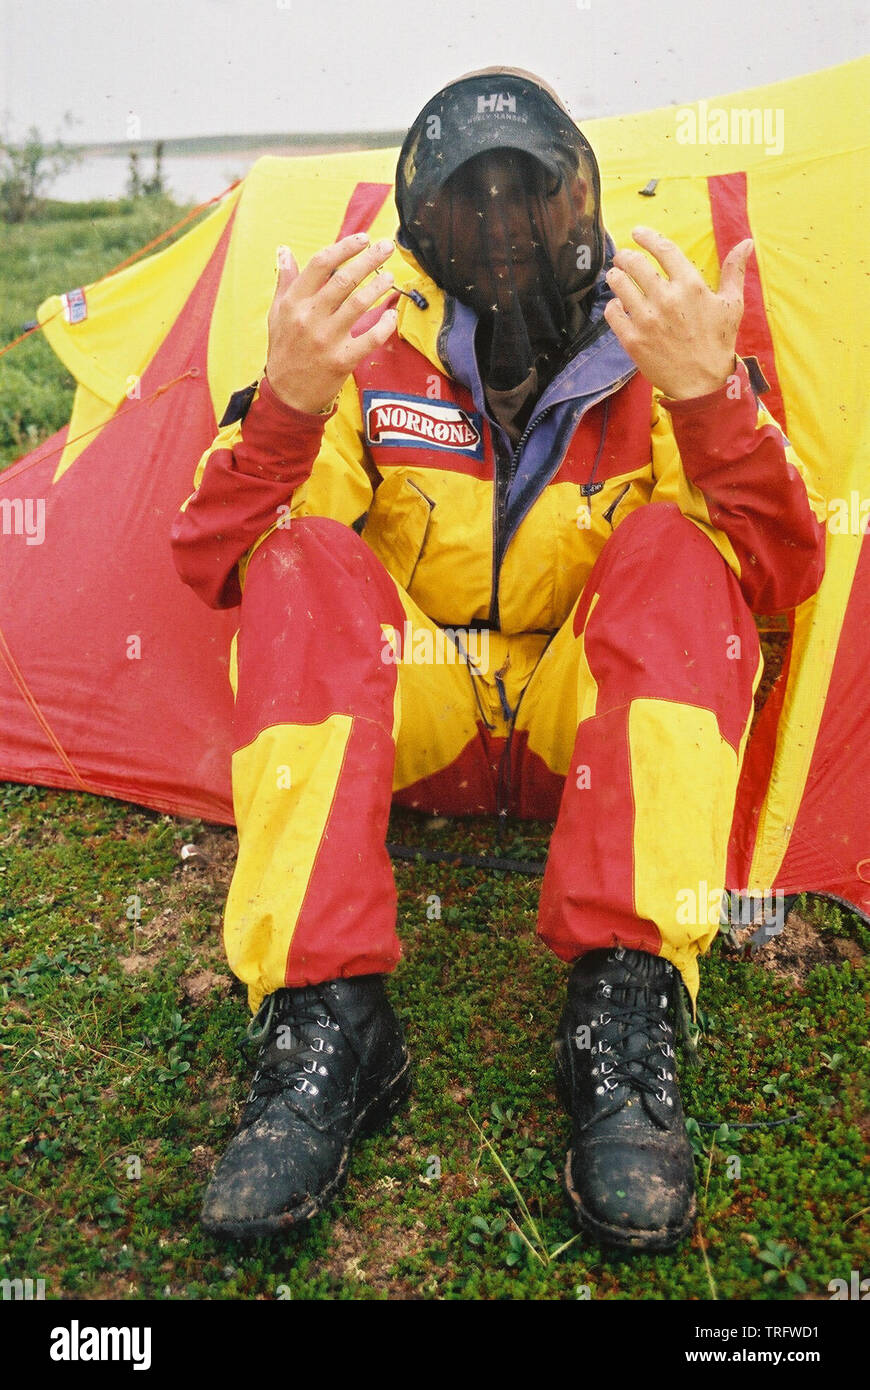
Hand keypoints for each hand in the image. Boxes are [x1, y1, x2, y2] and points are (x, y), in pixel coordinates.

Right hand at [265, 233, 397, 412]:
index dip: (344, 248)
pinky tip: (391, 314)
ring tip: (390, 277)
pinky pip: (370, 338)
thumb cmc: (284, 349)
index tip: (363, 238)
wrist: (287, 394)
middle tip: (387, 247)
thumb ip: (285, 281)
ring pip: (359, 305)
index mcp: (294, 302)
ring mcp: (327, 340)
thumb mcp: (277, 313)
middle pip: (344, 279)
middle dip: (369, 259)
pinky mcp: (341, 361)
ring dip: (378, 287)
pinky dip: (384, 325)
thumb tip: (284, 250)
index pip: (321, 264)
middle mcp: (310, 318)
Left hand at [603, 227, 752, 398]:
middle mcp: (666, 299)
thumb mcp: (732, 304)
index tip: (637, 233)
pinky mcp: (632, 340)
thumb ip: (734, 270)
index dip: (647, 237)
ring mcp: (646, 320)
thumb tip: (746, 242)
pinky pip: (612, 313)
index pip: (663, 249)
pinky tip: (618, 305)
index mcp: (690, 285)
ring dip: (615, 277)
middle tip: (622, 257)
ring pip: (619, 285)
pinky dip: (612, 305)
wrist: (703, 384)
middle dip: (625, 256)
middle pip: (635, 264)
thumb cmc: (719, 343)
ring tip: (616, 276)